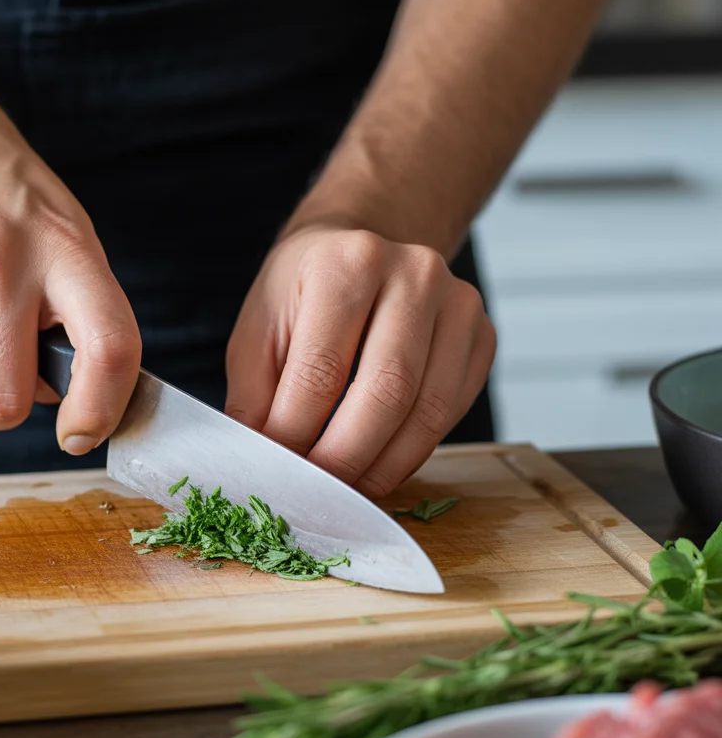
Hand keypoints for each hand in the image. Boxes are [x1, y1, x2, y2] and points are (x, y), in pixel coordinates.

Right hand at [0, 0, 139, 453]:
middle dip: (9, 402)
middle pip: (5, 403)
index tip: (84, 432)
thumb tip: (76, 402)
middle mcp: (0, 262)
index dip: (101, 408)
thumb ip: (82, 315)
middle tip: (11, 363)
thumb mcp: (68, 234)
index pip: (108, 348)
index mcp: (65, 249)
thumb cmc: (7, 195)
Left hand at [225, 226, 495, 497]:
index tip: (280, 472)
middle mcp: (413, 273)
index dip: (297, 434)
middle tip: (318, 492)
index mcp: (347, 263)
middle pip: (386, 393)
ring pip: (428, 411)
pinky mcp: (482, 335)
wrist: (359, 245)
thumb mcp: (258, 331)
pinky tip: (381, 462)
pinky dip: (415, 450)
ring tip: (349, 488)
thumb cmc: (303, 294)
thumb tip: (263, 464)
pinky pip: (453, 412)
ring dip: (385, 465)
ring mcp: (457, 303)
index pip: (322, 371)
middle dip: (346, 458)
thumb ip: (255, 397)